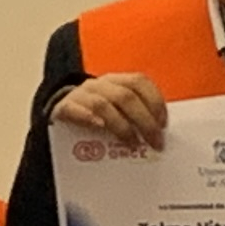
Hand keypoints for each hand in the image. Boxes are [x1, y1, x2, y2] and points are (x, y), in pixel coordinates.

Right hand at [51, 72, 169, 148]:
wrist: (60, 113)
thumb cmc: (96, 116)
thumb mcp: (116, 110)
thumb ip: (134, 115)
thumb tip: (159, 135)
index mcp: (116, 81)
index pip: (139, 82)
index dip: (154, 101)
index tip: (163, 124)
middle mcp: (100, 84)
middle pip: (125, 97)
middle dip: (144, 121)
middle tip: (154, 143)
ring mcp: (81, 95)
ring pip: (103, 104)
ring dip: (122, 126)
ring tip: (132, 144)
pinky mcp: (63, 107)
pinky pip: (75, 110)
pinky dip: (88, 118)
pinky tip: (99, 127)